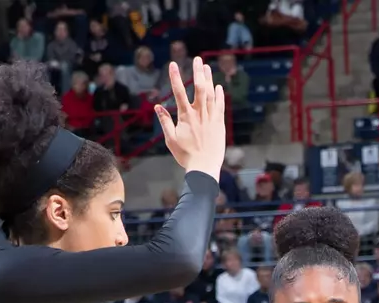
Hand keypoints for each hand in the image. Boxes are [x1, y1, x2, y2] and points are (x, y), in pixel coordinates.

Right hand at [156, 58, 225, 177]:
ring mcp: (211, 118)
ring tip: (206, 67)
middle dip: (198, 71)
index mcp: (186, 117)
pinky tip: (218, 86)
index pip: (179, 92)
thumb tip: (157, 106)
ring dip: (209, 79)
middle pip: (199, 87)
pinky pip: (220, 106)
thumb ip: (165, 121)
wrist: (204, 168)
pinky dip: (220, 95)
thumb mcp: (171, 140)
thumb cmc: (186, 156)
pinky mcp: (219, 124)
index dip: (175, 77)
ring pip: (211, 94)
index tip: (173, 64)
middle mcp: (199, 114)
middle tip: (197, 58)